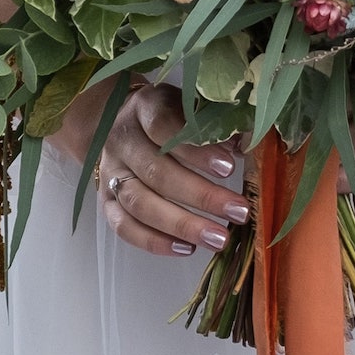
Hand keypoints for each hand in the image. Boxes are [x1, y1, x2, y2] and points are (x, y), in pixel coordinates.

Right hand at [65, 82, 250, 257]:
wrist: (120, 123)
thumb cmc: (171, 114)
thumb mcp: (192, 105)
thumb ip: (216, 122)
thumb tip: (249, 143)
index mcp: (145, 107)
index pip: (165, 127)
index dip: (196, 149)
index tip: (229, 167)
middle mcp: (123, 141)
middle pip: (157, 173)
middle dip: (201, 195)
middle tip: (239, 211)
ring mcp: (111, 173)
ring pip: (140, 203)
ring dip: (182, 225)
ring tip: (219, 238)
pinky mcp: (105, 201)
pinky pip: (124, 227)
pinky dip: (154, 242)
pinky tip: (187, 248)